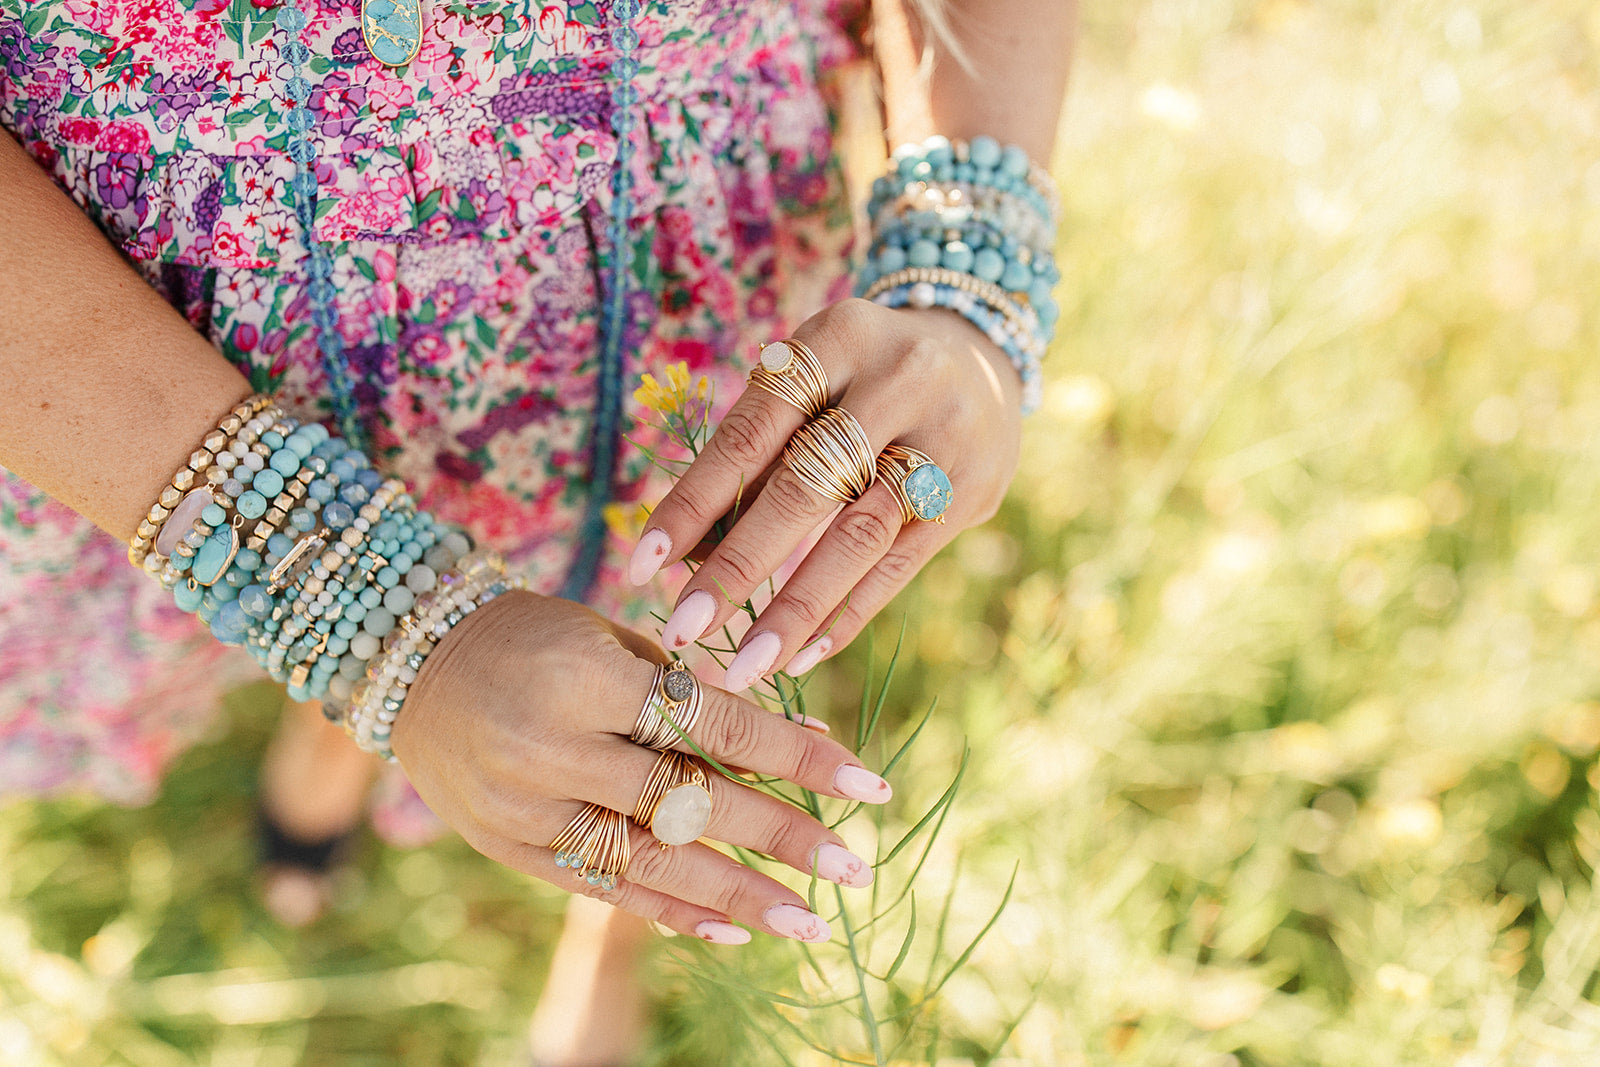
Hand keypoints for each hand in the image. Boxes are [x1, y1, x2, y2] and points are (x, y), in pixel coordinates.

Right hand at [392, 590, 891, 943]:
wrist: (412, 662)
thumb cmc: (534, 635)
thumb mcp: (615, 640)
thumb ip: (699, 693)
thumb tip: (804, 740)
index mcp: (588, 676)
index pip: (714, 725)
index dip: (796, 758)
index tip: (867, 785)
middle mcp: (554, 747)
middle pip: (690, 802)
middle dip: (781, 838)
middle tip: (854, 869)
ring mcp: (527, 807)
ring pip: (650, 861)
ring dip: (738, 896)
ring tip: (808, 922)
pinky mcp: (511, 848)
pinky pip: (601, 887)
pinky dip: (670, 911)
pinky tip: (730, 931)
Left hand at [628, 298, 1022, 691]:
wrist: (981, 356)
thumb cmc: (859, 378)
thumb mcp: (810, 380)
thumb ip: (759, 455)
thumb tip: (690, 557)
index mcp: (837, 339)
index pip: (751, 433)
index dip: (693, 501)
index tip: (642, 565)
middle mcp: (898, 381)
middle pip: (806, 488)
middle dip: (738, 567)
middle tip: (684, 629)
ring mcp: (944, 438)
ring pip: (859, 536)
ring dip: (795, 609)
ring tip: (744, 666)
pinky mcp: (970, 491)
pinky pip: (900, 565)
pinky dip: (847, 613)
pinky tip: (802, 654)